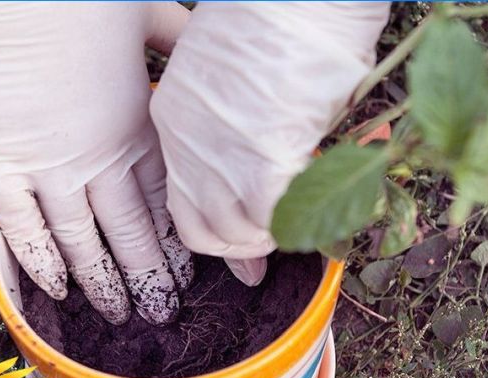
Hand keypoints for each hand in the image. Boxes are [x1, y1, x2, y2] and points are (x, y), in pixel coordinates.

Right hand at [0, 2, 192, 324]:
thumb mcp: (145, 14)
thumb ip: (171, 40)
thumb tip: (195, 41)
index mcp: (139, 124)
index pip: (165, 197)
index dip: (177, 237)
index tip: (189, 268)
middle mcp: (100, 156)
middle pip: (132, 230)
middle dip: (150, 274)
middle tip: (162, 310)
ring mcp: (48, 164)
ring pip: (82, 239)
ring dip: (103, 281)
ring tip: (119, 314)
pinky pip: (21, 225)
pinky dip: (39, 260)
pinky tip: (57, 289)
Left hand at [150, 2, 389, 284]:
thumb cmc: (269, 17)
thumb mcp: (225, 71)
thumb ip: (228, 122)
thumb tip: (261, 159)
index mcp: (173, 121)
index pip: (180, 203)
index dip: (215, 230)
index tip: (241, 240)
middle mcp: (186, 147)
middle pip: (201, 232)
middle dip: (240, 246)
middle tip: (272, 237)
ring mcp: (218, 158)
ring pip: (236, 235)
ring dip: (270, 236)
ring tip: (299, 215)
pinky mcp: (261, 163)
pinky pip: (272, 222)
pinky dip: (294, 223)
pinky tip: (314, 201)